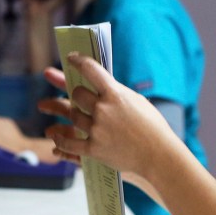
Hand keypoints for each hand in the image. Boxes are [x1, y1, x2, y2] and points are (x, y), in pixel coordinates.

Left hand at [38, 54, 185, 176]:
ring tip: (83, 117)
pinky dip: (60, 140)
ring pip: (73, 115)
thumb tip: (99, 84)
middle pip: (77, 94)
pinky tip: (55, 137)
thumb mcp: (136, 101)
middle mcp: (103, 109)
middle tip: (81, 97)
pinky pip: (68, 143)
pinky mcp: (94, 149)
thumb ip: (116, 92)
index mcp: (115, 94)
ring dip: (75, 115)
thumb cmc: (152, 127)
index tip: (72, 58)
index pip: (91, 70)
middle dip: (78, 95)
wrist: (159, 156)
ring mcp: (97, 129)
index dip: (78, 61)